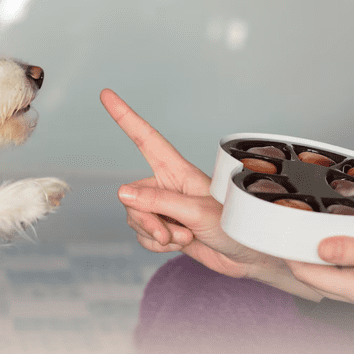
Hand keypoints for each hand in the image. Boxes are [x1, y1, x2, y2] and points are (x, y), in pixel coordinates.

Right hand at [100, 89, 320, 300]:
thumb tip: (122, 192)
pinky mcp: (165, 229)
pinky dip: (156, 246)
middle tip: (169, 233)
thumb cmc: (234, 226)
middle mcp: (168, 186)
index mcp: (178, 171)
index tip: (106, 94)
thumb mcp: (197, 213)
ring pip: (134, 218)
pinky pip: (142, 236)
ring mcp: (165, 208)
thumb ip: (158, 202)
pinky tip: (178, 245)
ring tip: (184, 238)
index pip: (146, 139)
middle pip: (131, 196)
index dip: (125, 117)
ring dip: (155, 235)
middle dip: (145, 219)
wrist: (247, 258)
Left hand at [287, 227, 353, 309]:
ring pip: (327, 274)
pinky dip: (332, 255)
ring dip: (314, 254)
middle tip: (286, 227)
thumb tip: (321, 248)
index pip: (309, 276)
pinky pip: (343, 270)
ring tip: (303, 229)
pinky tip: (333, 237)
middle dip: (297, 254)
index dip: (290, 254)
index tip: (279, 232)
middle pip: (314, 277)